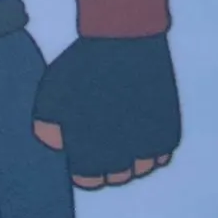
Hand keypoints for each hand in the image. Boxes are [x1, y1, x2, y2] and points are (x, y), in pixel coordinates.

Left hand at [33, 34, 179, 189]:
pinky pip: (163, 154)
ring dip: (134, 159)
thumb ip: (47, 128)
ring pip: (143, 168)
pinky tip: (142, 132)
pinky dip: (153, 149)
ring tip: (124, 138)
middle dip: (109, 165)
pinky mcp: (169, 128)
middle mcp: (122, 152)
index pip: (89, 180)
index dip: (85, 169)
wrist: (124, 37)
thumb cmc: (82, 66)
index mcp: (90, 148)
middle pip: (118, 177)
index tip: (83, 155)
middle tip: (103, 144)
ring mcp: (149, 141)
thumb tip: (56, 146)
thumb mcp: (51, 95)